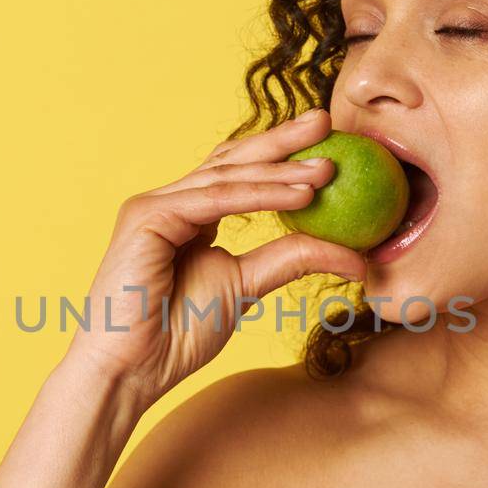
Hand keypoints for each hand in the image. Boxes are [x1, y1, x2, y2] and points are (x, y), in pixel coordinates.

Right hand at [63, 109, 366, 407]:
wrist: (133, 368)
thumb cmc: (177, 334)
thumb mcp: (247, 285)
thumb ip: (290, 260)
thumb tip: (354, 256)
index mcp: (188, 216)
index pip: (238, 175)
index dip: (280, 156)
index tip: (327, 145)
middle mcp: (169, 203)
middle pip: (232, 161)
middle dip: (281, 140)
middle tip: (326, 120)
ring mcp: (155, 206)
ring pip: (228, 177)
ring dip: (281, 170)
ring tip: (328, 168)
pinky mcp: (147, 216)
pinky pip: (215, 199)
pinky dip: (261, 195)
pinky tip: (300, 194)